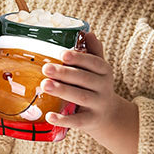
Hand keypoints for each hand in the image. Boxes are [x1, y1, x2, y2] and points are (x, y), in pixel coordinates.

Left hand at [41, 31, 138, 153]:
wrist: (109, 116)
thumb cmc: (97, 86)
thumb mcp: (99, 69)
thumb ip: (93, 51)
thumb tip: (87, 32)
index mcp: (105, 72)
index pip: (95, 63)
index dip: (79, 58)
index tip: (63, 53)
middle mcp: (104, 88)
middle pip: (85, 79)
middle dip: (65, 73)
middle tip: (46, 68)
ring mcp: (98, 105)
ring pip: (81, 97)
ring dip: (63, 91)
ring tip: (45, 85)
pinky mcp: (91, 121)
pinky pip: (77, 121)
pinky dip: (64, 119)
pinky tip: (49, 116)